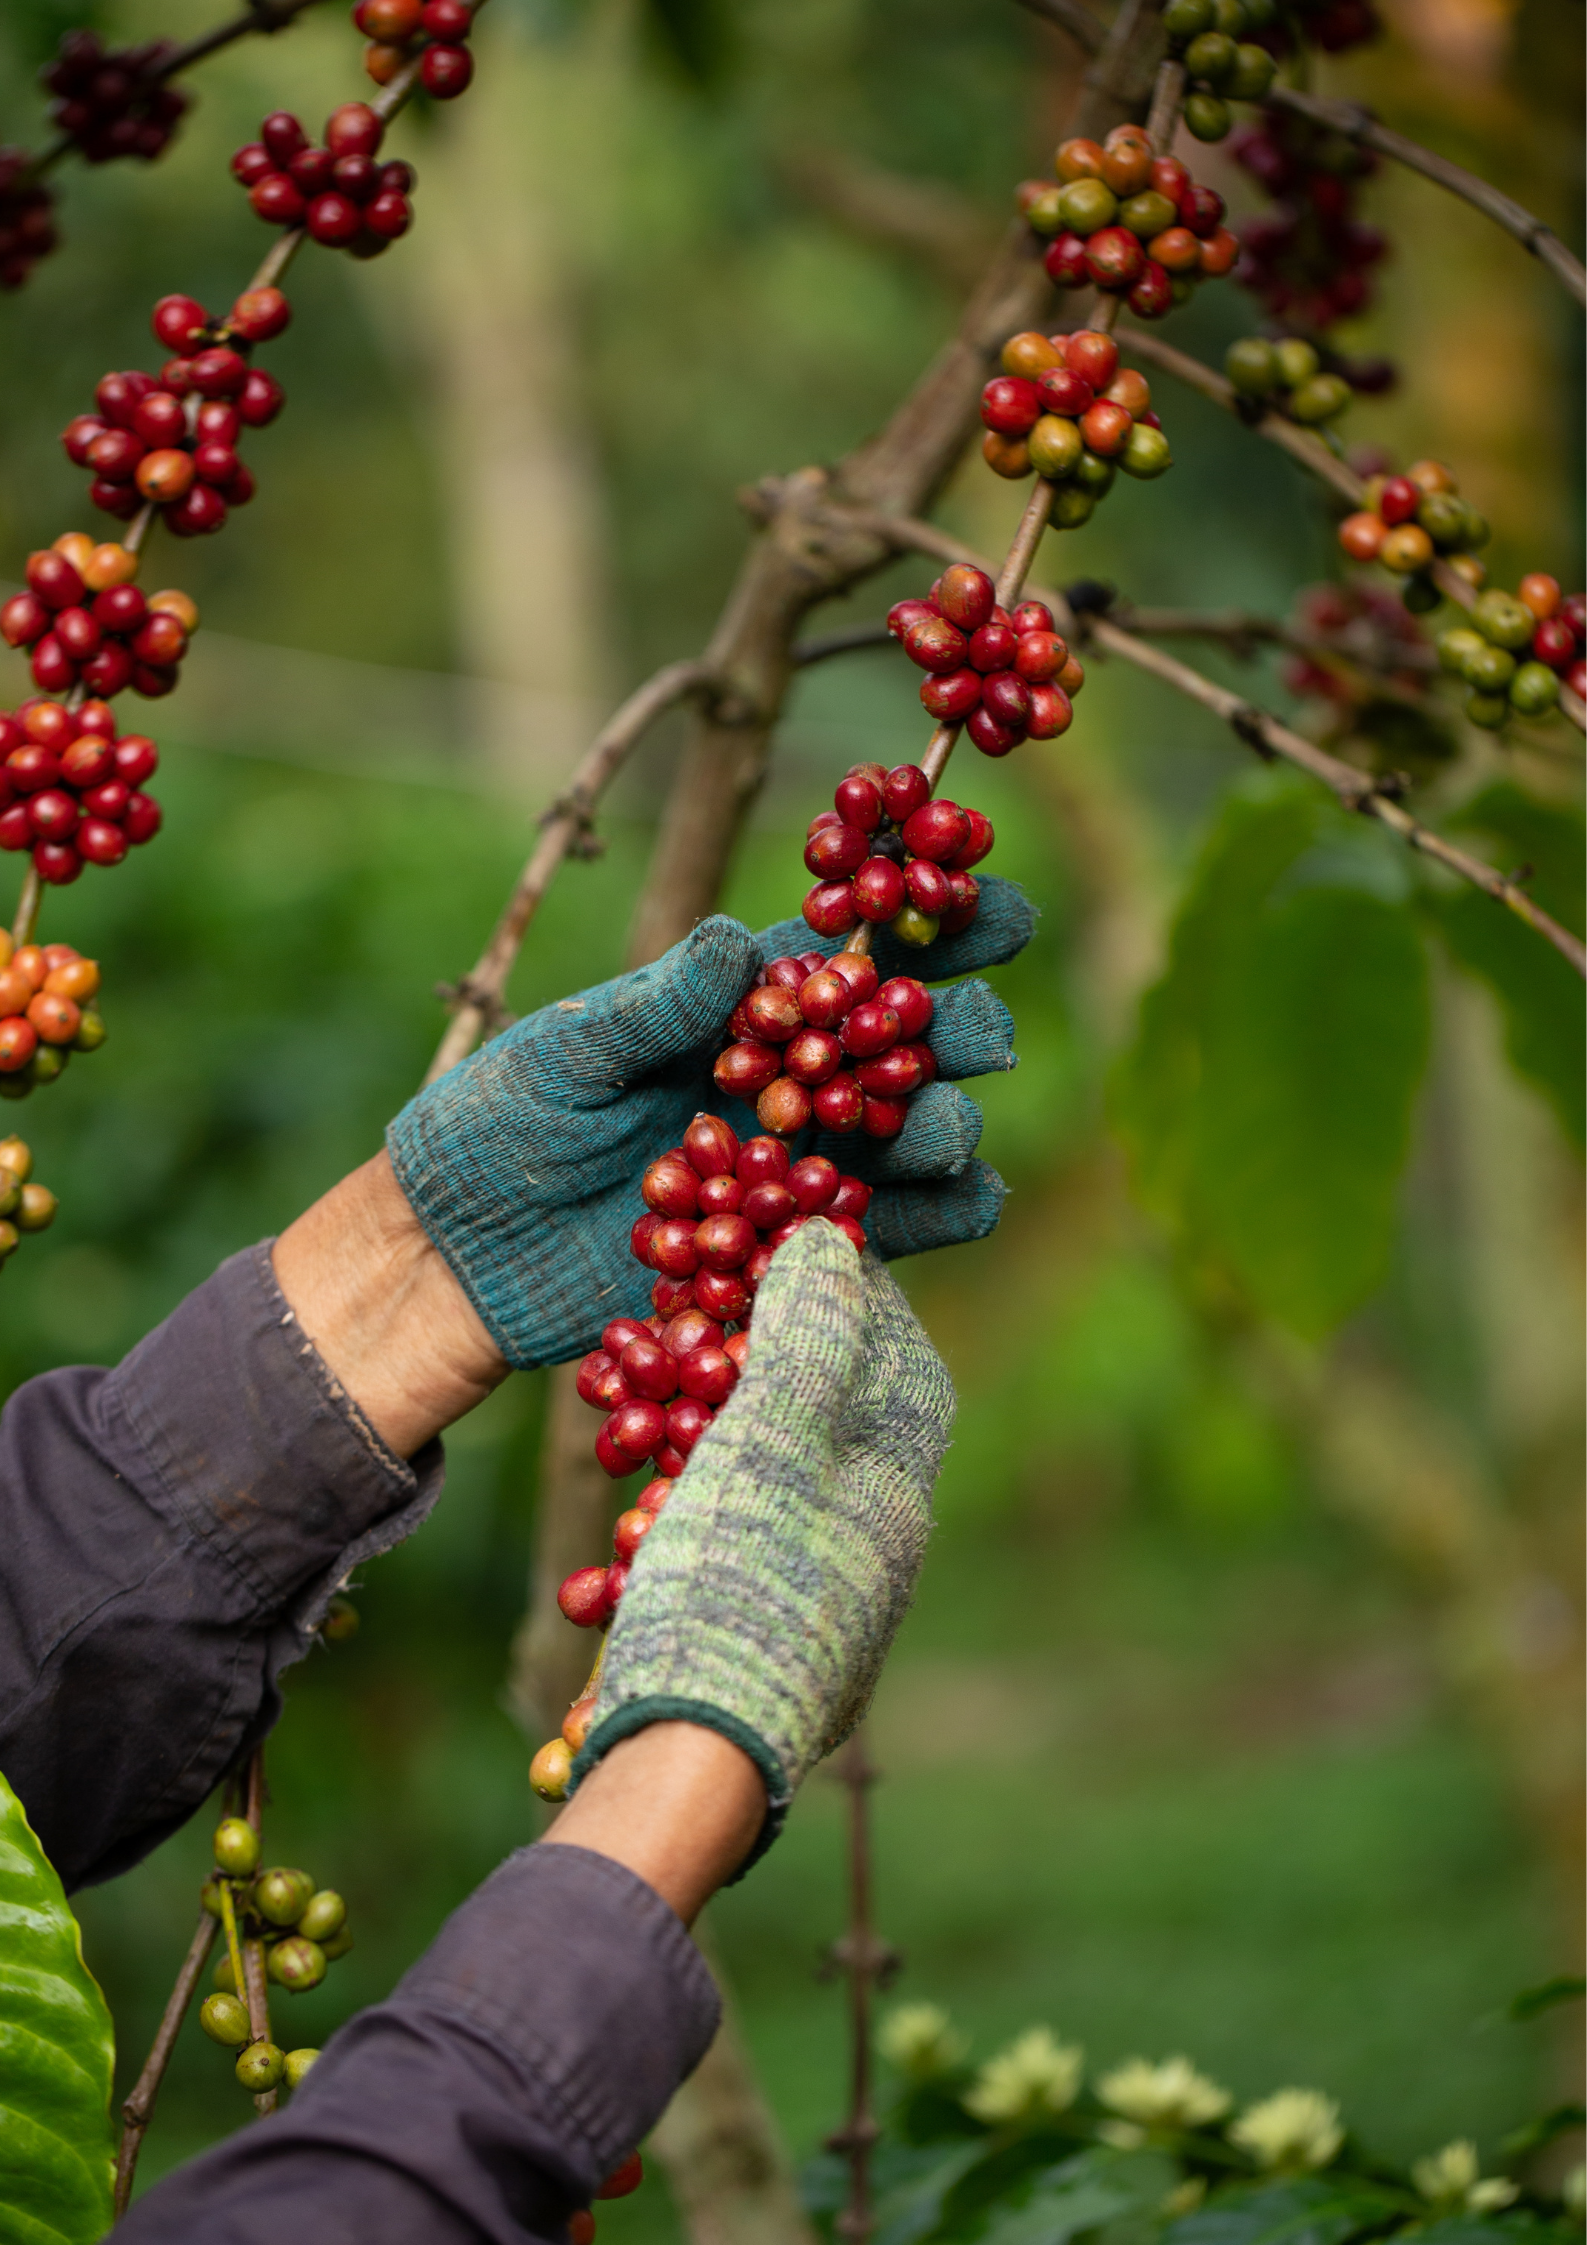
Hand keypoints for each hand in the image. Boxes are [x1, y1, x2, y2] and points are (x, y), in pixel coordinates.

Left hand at [386, 884, 1033, 1368]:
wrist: (455, 1258)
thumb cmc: (493, 1128)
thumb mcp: (564, 1056)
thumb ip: (655, 1007)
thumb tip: (736, 939)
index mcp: (734, 1011)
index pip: (847, 958)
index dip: (930, 927)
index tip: (995, 906)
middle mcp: (782, 1083)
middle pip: (899, 1046)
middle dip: (954, 1032)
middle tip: (979, 1032)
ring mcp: (792, 1168)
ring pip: (906, 1138)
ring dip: (944, 1126)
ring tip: (943, 1128)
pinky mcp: (789, 1252)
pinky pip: (885, 1233)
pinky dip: (939, 1219)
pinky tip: (969, 1200)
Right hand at [572, 1219, 953, 1865]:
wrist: (692, 1762)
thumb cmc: (740, 1585)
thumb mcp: (773, 1437)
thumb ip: (806, 1336)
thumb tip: (829, 1244)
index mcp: (895, 1490)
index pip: (899, 1360)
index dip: (856, 1292)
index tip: (804, 1245)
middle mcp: (874, 1545)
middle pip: (842, 1418)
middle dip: (789, 1351)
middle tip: (729, 1303)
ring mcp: (821, 1597)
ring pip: (786, 1479)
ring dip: (736, 1421)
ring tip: (682, 1381)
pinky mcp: (760, 1637)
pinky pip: (744, 1538)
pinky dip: (703, 1492)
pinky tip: (652, 1488)